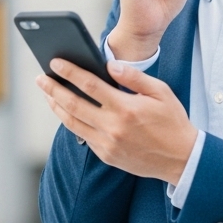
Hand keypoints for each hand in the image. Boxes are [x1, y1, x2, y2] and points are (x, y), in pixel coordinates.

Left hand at [36, 58, 196, 184]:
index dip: (70, 72)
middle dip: (53, 89)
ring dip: (56, 106)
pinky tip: (65, 112)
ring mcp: (108, 144)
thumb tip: (109, 65)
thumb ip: (134, 77)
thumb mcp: (161, 92)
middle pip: (73, 104)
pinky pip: (83, 136)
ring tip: (47, 94)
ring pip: (72, 123)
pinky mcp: (107, 155)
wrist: (182, 159)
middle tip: (40, 78)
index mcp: (126, 108)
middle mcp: (113, 127)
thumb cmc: (172, 122)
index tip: (55, 63)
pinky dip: (71, 122)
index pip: (90, 85)